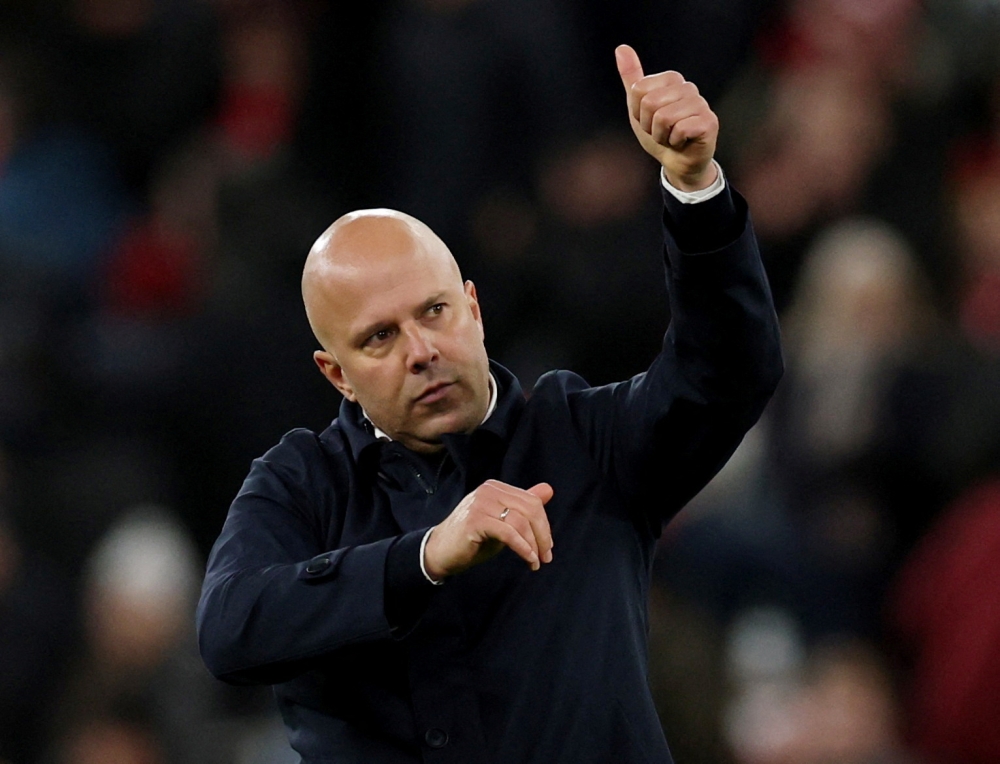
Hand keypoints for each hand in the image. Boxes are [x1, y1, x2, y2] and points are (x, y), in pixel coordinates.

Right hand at [423, 480, 553, 579]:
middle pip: (530, 509)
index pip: (532, 501)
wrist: (440, 552)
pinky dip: (522, 548)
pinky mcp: (475, 520)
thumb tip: (549, 489)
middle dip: (543, 535)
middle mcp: (488, 491)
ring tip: (535, 562)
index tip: (547, 547)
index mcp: (496, 488)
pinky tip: (528, 560)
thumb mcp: (502, 521)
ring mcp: (480, 504)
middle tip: (546, 557)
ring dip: (533, 545)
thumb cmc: (472, 538)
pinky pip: (508, 533)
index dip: (544, 525)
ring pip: (521, 521)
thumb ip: (523, 506)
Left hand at [615, 44, 718, 191]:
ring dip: (662, 136)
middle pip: (649, 103)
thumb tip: (621, 48)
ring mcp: (701, 103)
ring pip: (664, 117)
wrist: (677, 162)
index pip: (638, 90)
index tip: (650, 121)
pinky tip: (683, 142)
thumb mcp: (638, 106)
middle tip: (661, 131)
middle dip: (649, 125)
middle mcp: (688, 87)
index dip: (639, 113)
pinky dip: (675, 142)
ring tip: (672, 137)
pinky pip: (680, 129)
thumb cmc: (660, 134)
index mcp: (672, 79)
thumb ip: (631, 77)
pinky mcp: (709, 121)